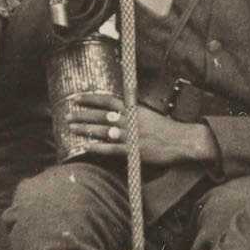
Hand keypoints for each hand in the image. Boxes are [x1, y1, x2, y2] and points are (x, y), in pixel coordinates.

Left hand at [64, 97, 217, 166]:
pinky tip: (86, 147)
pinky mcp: (134, 150)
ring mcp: (131, 135)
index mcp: (134, 109)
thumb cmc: (166, 129)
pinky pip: (111, 149)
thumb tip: (116, 112)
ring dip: (86, 130)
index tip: (76, 98)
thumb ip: (132, 112)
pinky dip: (98, 148)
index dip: (90, 99)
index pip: (107, 101)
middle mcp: (130, 120)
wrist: (182, 140)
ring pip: (103, 131)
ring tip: (72, 129)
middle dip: (82, 115)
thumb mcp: (148, 114)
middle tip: (67, 115)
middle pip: (101, 115)